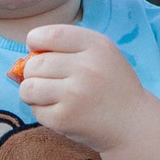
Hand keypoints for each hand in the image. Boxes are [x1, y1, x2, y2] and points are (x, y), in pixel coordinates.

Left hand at [15, 24, 155, 153]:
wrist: (132, 124)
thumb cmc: (110, 85)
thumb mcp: (101, 54)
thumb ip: (67, 47)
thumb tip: (27, 53)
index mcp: (96, 45)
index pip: (48, 35)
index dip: (35, 42)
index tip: (39, 51)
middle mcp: (86, 68)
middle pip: (34, 64)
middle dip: (33, 72)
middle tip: (47, 80)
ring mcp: (75, 95)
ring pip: (28, 87)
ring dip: (32, 92)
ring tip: (47, 96)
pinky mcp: (65, 119)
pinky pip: (35, 110)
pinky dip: (42, 112)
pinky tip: (60, 111)